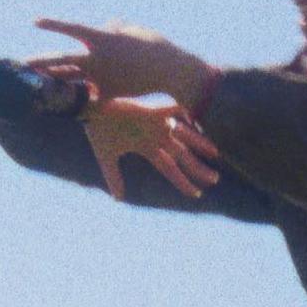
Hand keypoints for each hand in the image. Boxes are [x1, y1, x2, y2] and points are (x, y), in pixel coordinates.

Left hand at [34, 19, 213, 104]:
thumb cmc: (153, 46)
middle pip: (62, 60)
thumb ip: (115, 28)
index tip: (35, 21)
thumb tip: (105, 26)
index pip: (72, 29)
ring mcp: (101, 78)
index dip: (53, 24)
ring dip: (55, 79)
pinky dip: (86, 96)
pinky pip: (92, 95)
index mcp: (102, 39)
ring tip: (38, 81)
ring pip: (72, 79)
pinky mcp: (109, 94)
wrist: (169, 71)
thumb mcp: (132, 31)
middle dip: (41, 61)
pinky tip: (73, 103)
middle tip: (22, 63)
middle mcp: (97, 59)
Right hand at [84, 96, 219, 200]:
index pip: (169, 168)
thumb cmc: (98, 128)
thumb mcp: (107, 156)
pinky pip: (172, 112)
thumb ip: (113, 177)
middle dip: (197, 168)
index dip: (183, 181)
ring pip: (182, 136)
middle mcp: (155, 136)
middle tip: (215, 179)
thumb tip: (118, 199)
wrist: (91, 107)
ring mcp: (154, 124)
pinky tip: (198, 121)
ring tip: (215, 153)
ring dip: (198, 143)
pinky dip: (184, 115)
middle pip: (181, 155)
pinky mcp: (149, 111)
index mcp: (146, 147)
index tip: (196, 194)